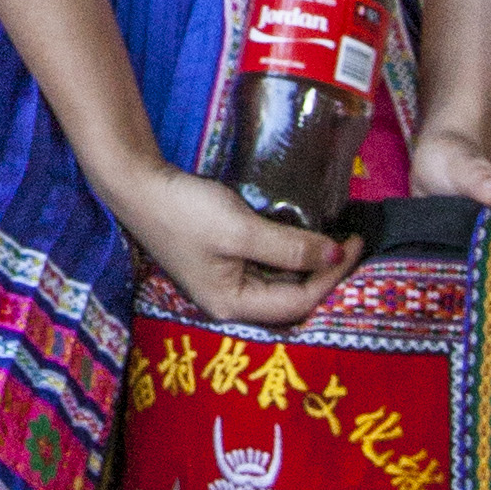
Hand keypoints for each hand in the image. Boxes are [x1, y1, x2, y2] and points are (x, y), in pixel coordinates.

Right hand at [103, 158, 354, 327]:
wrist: (134, 184)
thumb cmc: (183, 211)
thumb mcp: (241, 229)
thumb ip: (289, 247)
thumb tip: (337, 255)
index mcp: (232, 305)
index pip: (298, 301)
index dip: (332, 275)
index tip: (355, 242)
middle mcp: (229, 302)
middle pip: (290, 297)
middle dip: (324, 273)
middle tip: (351, 241)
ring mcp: (223, 281)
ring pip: (279, 282)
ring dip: (308, 264)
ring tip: (333, 238)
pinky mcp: (220, 260)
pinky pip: (264, 266)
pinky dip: (287, 254)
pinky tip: (301, 236)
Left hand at [409, 123, 490, 332]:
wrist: (439, 151)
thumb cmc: (455, 154)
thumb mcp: (461, 164)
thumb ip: (479, 176)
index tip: (487, 324)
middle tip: (454, 333)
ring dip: (476, 325)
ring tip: (438, 327)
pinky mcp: (470, 270)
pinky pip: (476, 304)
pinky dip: (459, 314)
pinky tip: (428, 313)